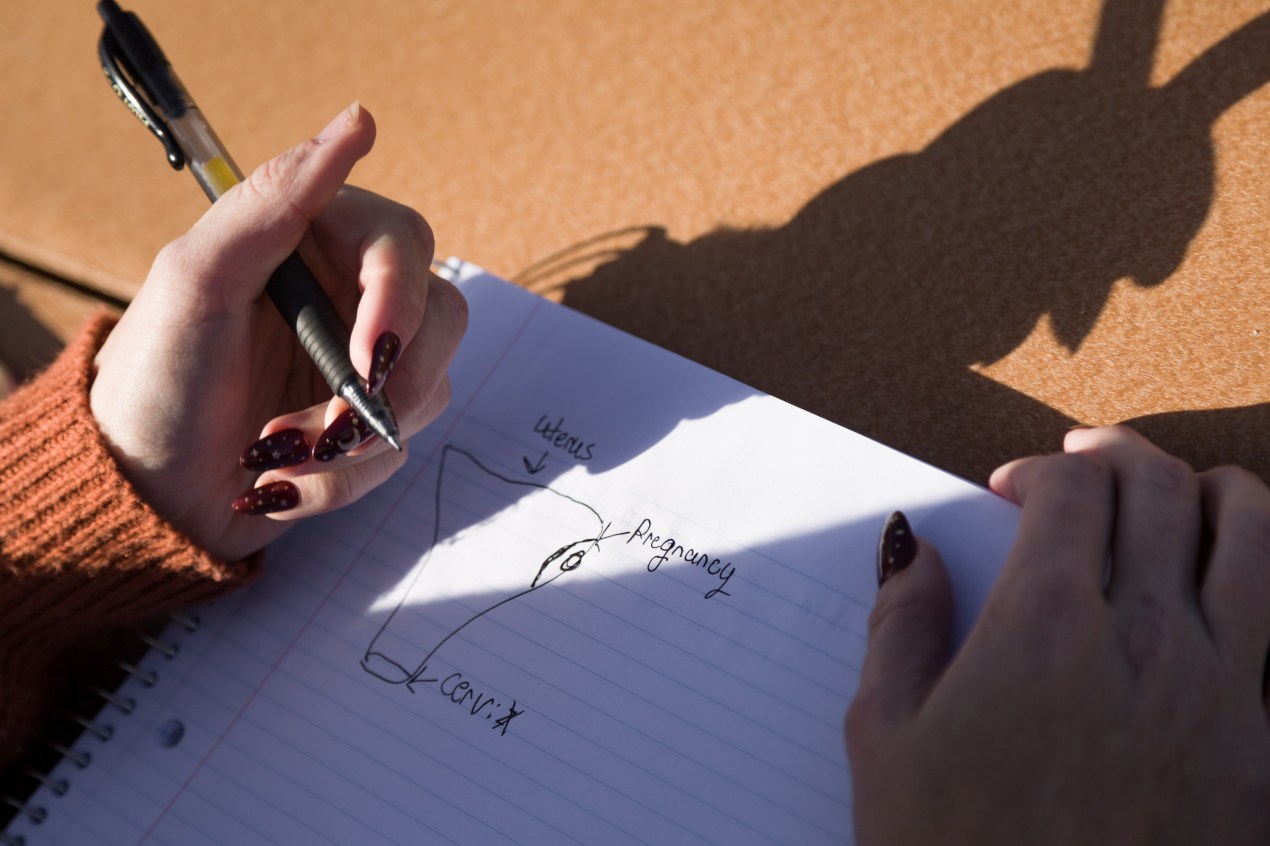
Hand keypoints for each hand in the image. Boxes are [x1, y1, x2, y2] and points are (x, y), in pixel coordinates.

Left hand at [90, 104, 466, 561]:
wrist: (136, 494)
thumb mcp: (199, 278)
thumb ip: (277, 199)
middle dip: (390, 383)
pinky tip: (278, 482)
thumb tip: (356, 122)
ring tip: (275, 454)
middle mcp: (346, 298)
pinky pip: (395, 450)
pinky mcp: (362, 428)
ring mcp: (359, 366)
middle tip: (333, 426)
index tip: (367, 357)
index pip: (404, 243)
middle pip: (439, 317)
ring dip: (354, 439)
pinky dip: (341, 479)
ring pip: (428, 390)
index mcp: (312, 244)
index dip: (400, 299)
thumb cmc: (154, 380)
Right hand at [848, 425, 1269, 843]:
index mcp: (1045, 627)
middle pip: (1159, 487)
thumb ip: (898, 626)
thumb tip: (914, 553)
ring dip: (1206, 489)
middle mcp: (1149, 639)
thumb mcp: (886, 740)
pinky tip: (1213, 584)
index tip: (1014, 490)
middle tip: (1081, 469)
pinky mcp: (1262, 739)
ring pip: (1249, 528)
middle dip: (1116, 456)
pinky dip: (1251, 566)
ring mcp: (1224, 687)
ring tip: (1168, 498)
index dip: (1040, 469)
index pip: (1074, 488)